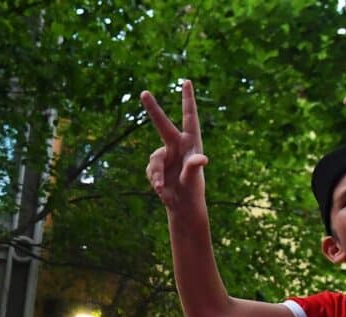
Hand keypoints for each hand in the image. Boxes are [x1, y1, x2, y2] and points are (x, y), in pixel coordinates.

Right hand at [141, 79, 207, 211]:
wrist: (182, 206)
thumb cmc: (192, 191)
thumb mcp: (193, 179)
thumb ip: (194, 167)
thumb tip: (202, 159)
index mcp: (191, 143)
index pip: (189, 117)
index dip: (188, 100)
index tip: (187, 82)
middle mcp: (177, 146)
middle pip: (162, 124)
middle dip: (152, 109)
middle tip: (143, 92)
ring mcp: (165, 155)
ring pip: (153, 158)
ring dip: (156, 173)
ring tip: (161, 187)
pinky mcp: (156, 167)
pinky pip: (150, 169)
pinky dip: (154, 179)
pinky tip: (161, 189)